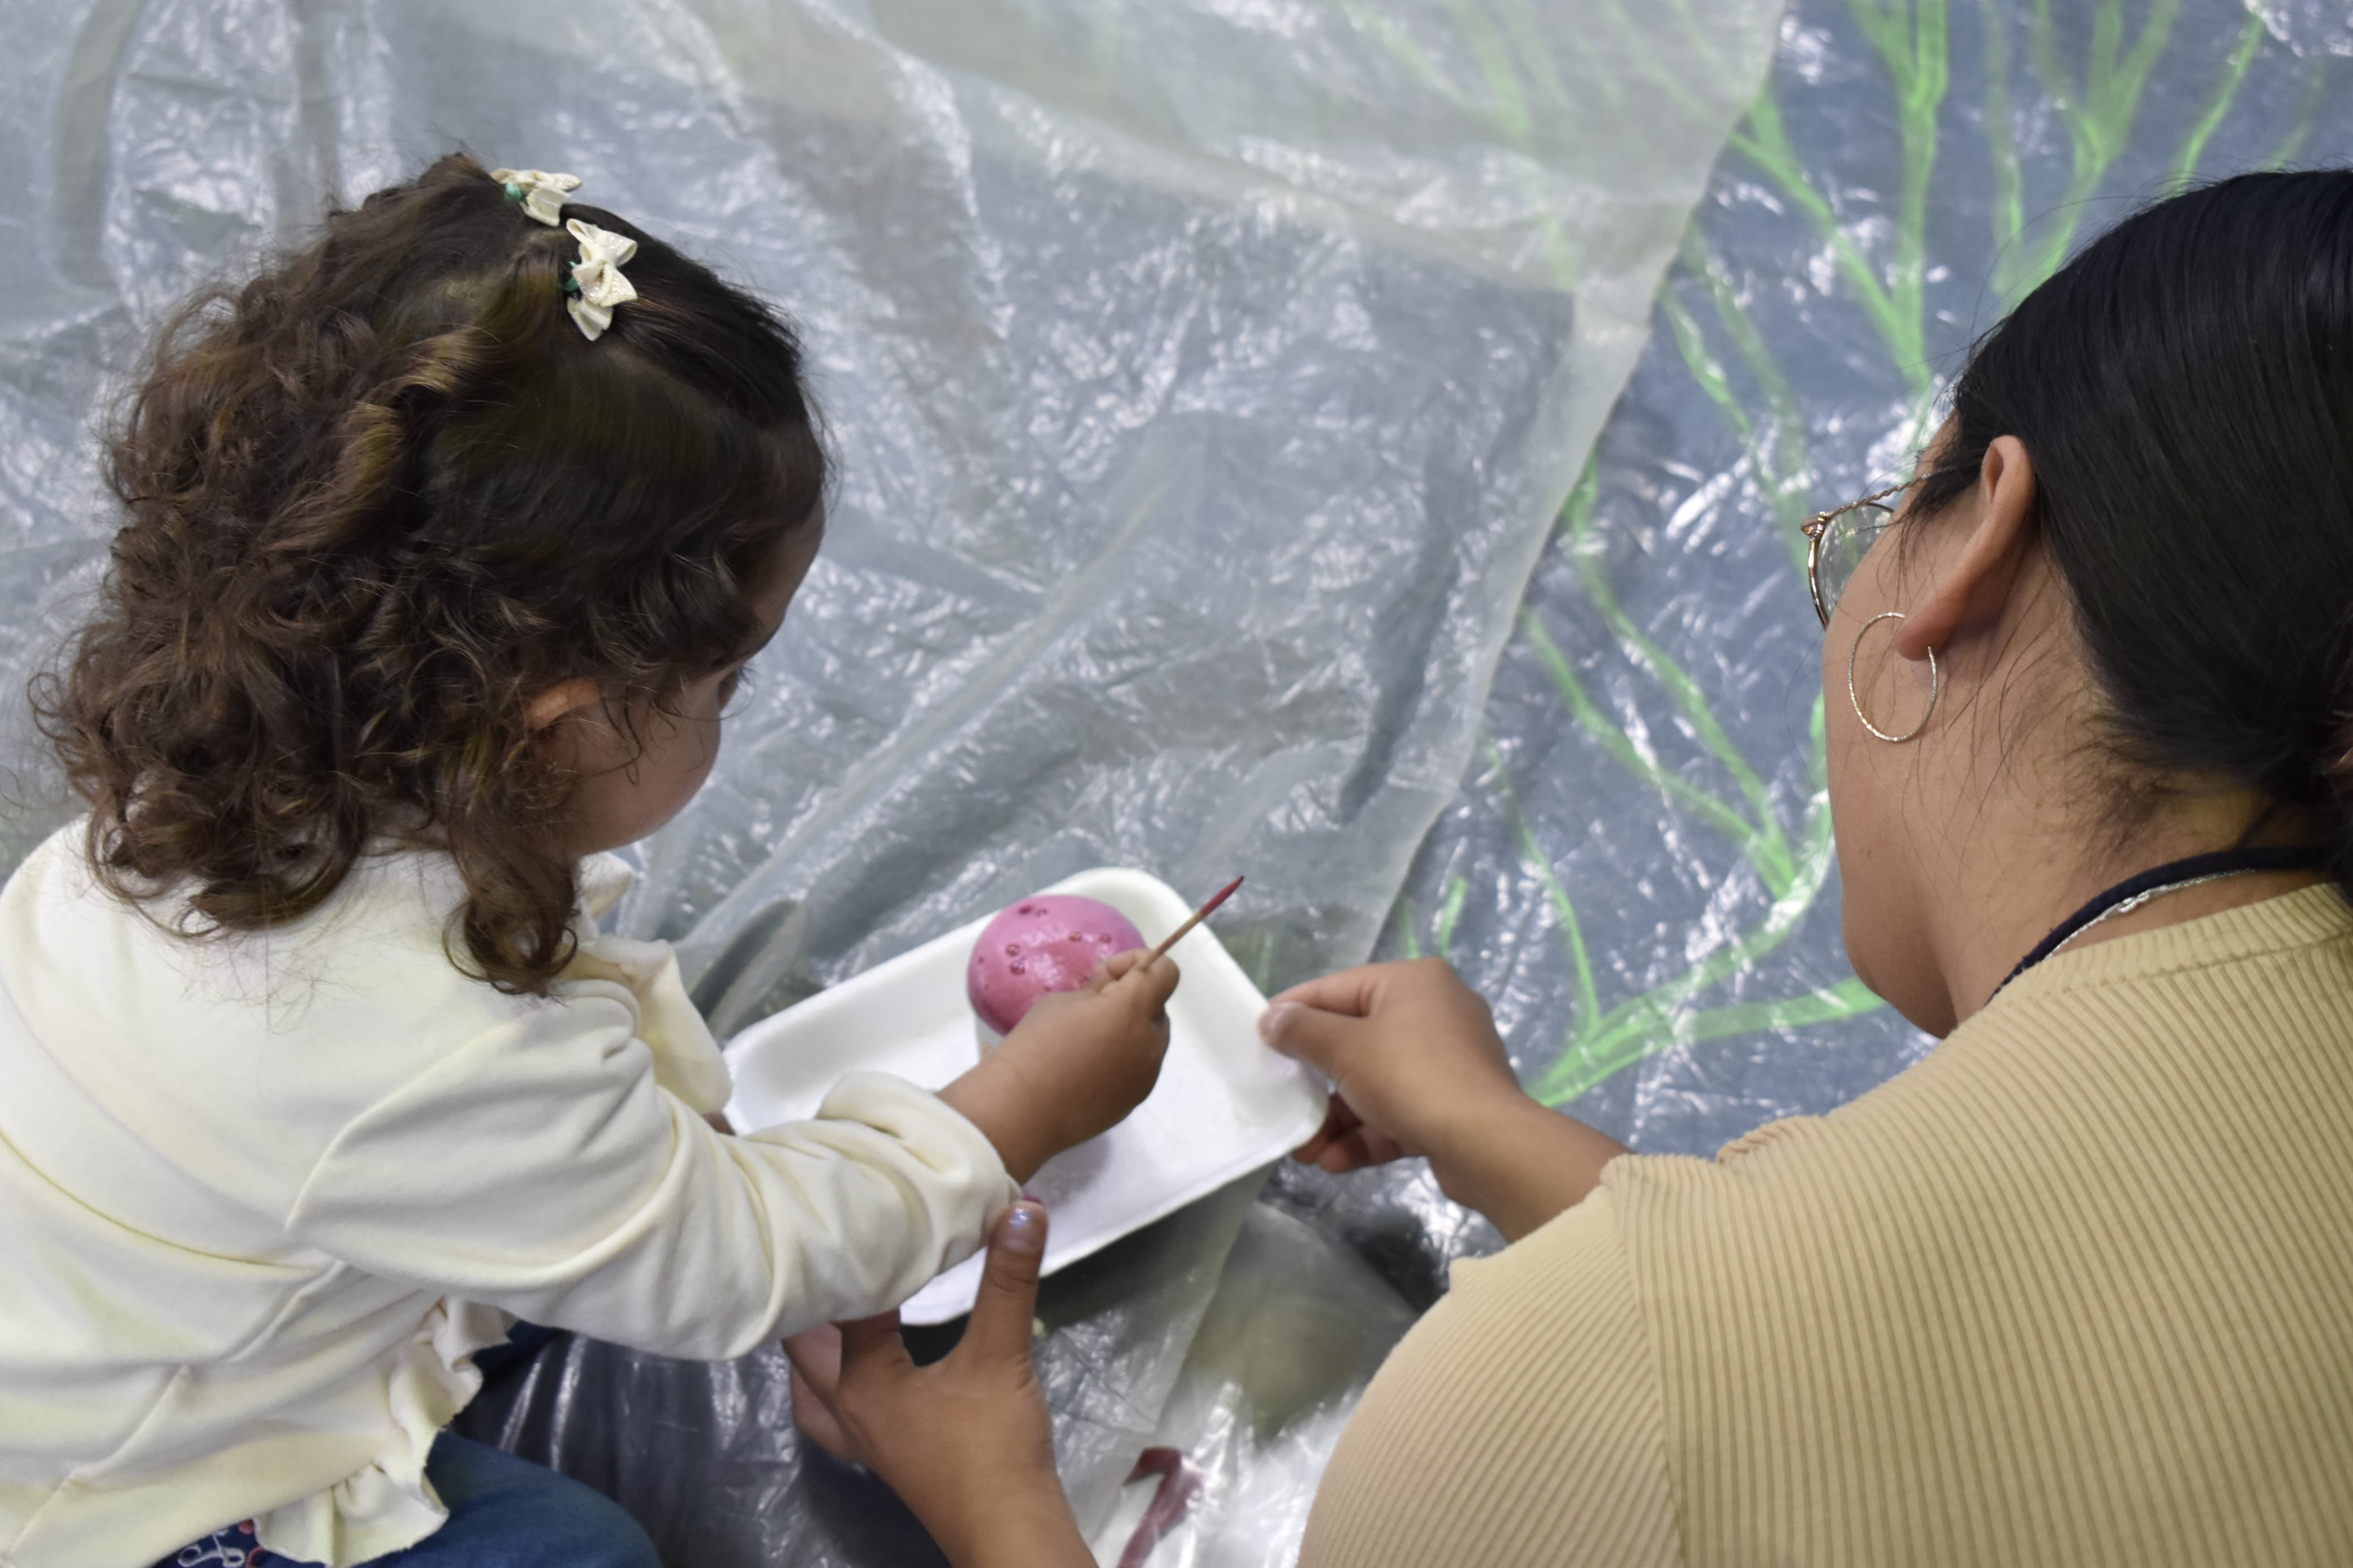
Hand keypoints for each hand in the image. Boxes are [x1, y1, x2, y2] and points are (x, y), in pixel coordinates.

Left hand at [784, 1203, 1091, 1567]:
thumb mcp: (1002, 1355)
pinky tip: (861, 1368)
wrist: (1008, 1528)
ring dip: (812, 1352)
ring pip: (813, 1389)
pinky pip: (839, 1410)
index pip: (840, 1306)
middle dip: (809, 1305)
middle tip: (822, 1254)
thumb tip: (1023, 1206)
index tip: (853, 1213)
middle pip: (804, 1352)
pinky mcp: (889, 1455)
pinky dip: (837, 1383)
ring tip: (823, 1310)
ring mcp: (866, 1440)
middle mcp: (849, 1412)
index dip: (848, 1257)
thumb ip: (1010, 1281)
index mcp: (860, 1384)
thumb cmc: (992, 1447)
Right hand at [940, 950, 1178, 1182]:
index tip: (1107, 976)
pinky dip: (1122, 1059)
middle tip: (1090, 1009)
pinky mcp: (1134, 1101)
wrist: (1019, 1112)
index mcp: (1133, 1010)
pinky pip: (1138, 1068)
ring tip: (1088, 1042)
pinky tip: (1087, 1070)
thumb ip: (1097, 989)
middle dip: (1131, 1000)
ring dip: (1129, 1030)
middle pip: (1157, 1008)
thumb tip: (1112, 987)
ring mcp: (1146, 1077)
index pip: (1166, 972)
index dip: (1140, 964)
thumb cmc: (1035, 1047)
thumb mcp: (1062, 1001)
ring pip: (1150, 1040)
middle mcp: (1151, 1044)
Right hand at [1260, 958, 1626, 1239]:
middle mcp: (1436, 1012)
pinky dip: (1368, 1133)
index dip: (1294, 1013)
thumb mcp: (1345, 1049)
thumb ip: (1302, 1031)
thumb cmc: (1410, 1077)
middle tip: (1282, 1102)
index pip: (1338, 989)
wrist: (1487, 1143)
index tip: (1259, 1037)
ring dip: (1337, 1118)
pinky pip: (1400, 1110)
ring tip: (1305, 1152)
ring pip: (1376, 1083)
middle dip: (1316, 1083)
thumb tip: (1272, 1017)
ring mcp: (1450, 1060)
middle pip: (1357, 1040)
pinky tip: (1335, 1161)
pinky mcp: (1456, 1103)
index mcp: (1413, 982)